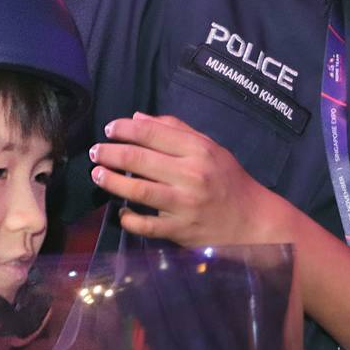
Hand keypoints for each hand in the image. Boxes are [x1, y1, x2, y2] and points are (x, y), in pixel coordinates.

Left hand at [88, 113, 295, 247]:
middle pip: (138, 159)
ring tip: (97, 175)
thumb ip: (176, 131)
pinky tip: (121, 211)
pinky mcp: (179, 230)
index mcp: (199, 150)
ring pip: (136, 190)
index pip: (152, 133)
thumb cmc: (229, 181)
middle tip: (96, 152)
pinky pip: (145, 224)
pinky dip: (127, 218)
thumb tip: (138, 119)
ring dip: (110, 181)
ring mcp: (184, 204)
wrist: (253, 222)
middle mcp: (191, 175)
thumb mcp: (211, 148)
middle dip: (110, 153)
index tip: (109, 129)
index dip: (124, 129)